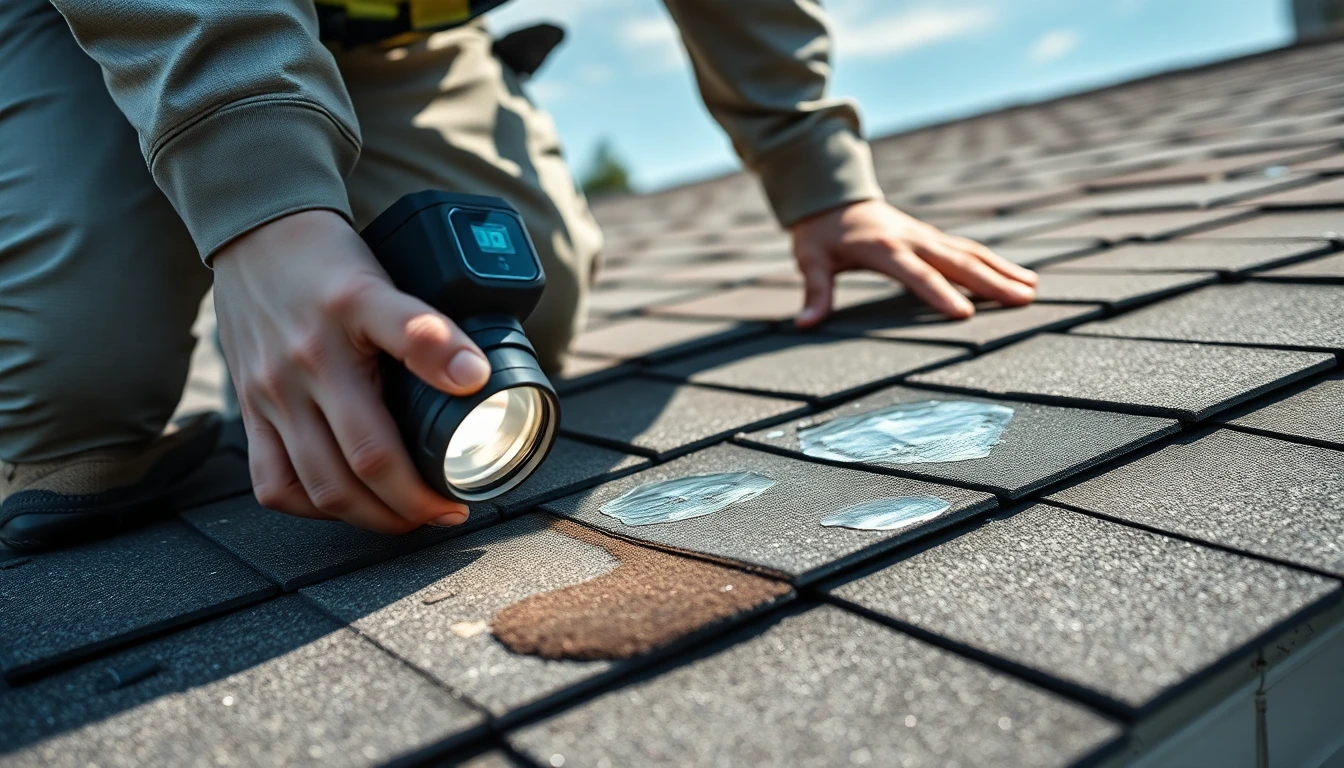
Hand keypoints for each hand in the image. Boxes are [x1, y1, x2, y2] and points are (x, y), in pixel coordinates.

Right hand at [213, 210, 491, 532]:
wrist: (257, 233)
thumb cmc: (328, 262)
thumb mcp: (386, 284)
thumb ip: (427, 333)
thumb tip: (475, 377)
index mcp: (340, 346)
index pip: (382, 434)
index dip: (422, 485)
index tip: (459, 500)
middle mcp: (300, 375)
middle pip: (353, 472)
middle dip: (404, 510)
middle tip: (442, 514)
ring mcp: (269, 398)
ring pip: (314, 488)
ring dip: (365, 517)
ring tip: (404, 518)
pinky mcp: (249, 410)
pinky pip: (271, 483)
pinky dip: (310, 506)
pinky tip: (342, 504)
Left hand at [788, 199, 1037, 327]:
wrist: (832, 195)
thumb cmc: (820, 232)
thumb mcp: (811, 258)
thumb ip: (815, 291)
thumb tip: (804, 324)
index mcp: (884, 247)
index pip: (916, 274)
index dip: (939, 293)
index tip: (964, 314)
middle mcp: (912, 239)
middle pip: (956, 261)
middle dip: (991, 281)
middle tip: (1023, 301)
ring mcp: (926, 236)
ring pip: (971, 252)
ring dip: (1002, 270)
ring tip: (1032, 289)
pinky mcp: (932, 237)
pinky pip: (968, 249)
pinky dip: (994, 262)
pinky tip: (1017, 276)